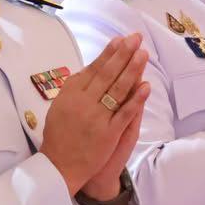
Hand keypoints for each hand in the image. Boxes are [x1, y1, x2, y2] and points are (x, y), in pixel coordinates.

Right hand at [39, 35, 150, 195]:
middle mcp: (83, 102)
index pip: (93, 68)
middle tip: (136, 38)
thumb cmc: (59, 135)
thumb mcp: (59, 106)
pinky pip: (125, 113)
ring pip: (118, 89)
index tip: (120, 40)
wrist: (59, 166)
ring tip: (143, 54)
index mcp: (70, 93)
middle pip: (108, 73)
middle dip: (123, 54)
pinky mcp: (108, 133)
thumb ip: (74, 88)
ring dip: (132, 70)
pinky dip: (136, 99)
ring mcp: (96, 117)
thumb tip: (90, 69)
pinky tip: (146, 86)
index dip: (108, 53)